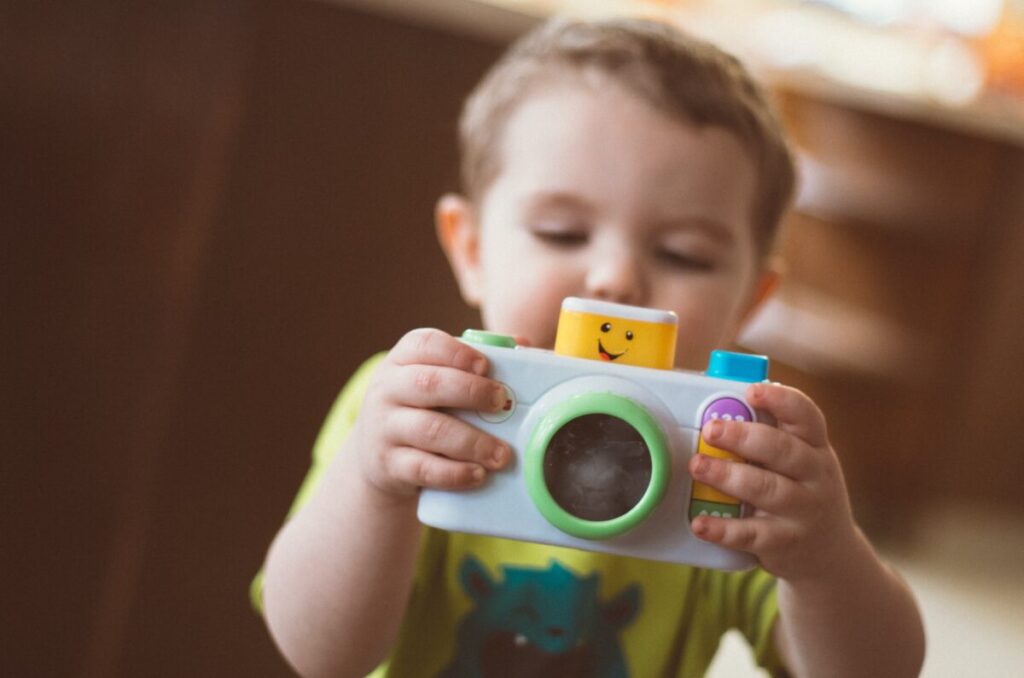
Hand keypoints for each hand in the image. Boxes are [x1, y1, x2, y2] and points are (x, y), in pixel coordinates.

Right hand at [347, 328, 511, 498]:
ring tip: (502, 454)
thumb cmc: (423, 406)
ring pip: (429, 430)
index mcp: (403, 360)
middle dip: (471, 392)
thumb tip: (524, 344)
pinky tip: (478, 474)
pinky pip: (423, 468)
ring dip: (472, 442)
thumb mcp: (437, 379)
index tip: (485, 366)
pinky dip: (454, 473)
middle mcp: (388, 389)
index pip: (424, 344)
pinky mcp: (388, 464)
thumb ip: (474, 362)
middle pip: (429, 384)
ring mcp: (385, 427)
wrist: (377, 453)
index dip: (457, 352)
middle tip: (502, 404)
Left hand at [687, 383, 858, 580]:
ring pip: (766, 489)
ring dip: (728, 476)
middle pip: (782, 451)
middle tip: (711, 429)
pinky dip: (723, 529)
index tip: (752, 391)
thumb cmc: (804, 493)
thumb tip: (720, 406)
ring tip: (697, 465)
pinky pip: (751, 534)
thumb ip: (772, 436)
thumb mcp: (803, 462)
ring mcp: (802, 511)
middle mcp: (815, 477)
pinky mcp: (783, 543)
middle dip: (744, 437)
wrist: (831, 556)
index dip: (781, 400)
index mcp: (816, 448)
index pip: (806, 416)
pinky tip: (700, 522)